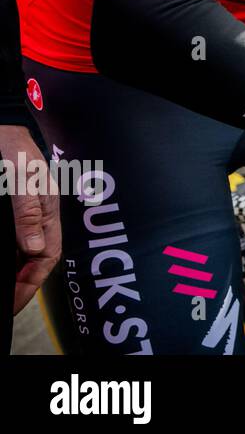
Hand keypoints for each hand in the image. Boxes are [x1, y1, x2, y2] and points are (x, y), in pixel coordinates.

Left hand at [0, 125, 61, 312]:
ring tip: (6, 290)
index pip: (46, 257)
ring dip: (19, 272)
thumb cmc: (15, 151)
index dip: (30, 283)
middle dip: (26, 285)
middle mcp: (43, 216)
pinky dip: (13, 257)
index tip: (13, 302)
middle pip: (39, 259)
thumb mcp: (21, 181)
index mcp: (50, 212)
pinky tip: (5, 264)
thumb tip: (34, 247)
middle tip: (7, 304)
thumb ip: (28, 213)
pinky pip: (20, 241)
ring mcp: (31, 214)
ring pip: (29, 251)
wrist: (2, 129)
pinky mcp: (18, 210)